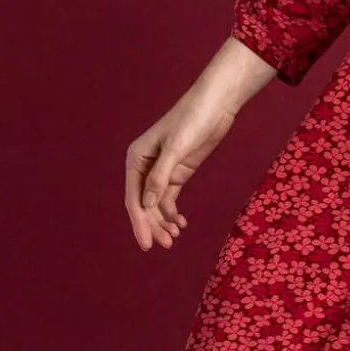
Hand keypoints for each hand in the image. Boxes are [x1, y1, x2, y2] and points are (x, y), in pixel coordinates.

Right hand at [124, 87, 239, 251]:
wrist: (215, 106)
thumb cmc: (192, 120)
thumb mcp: (176, 148)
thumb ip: (160, 176)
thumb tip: (147, 205)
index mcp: (136, 158)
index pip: (134, 198)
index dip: (139, 222)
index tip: (147, 243)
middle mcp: (144, 167)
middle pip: (144, 205)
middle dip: (153, 225)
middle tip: (167, 244)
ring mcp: (161, 171)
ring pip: (157, 205)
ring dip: (163, 222)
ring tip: (174, 238)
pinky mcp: (177, 173)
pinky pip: (169, 199)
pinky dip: (172, 213)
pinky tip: (181, 224)